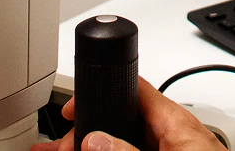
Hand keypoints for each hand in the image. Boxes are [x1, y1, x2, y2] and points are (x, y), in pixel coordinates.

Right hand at [33, 76, 222, 150]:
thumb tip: (95, 139)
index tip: (72, 109)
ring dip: (96, 146)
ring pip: (126, 142)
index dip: (101, 94)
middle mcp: (174, 134)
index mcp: (176, 121)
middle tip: (58, 147)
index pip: (134, 89)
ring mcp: (174, 147)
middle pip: (122, 121)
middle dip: (88, 132)